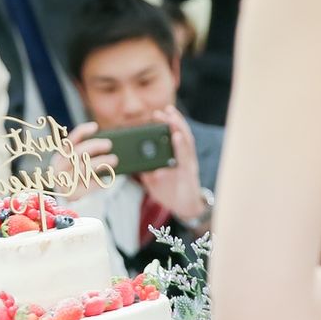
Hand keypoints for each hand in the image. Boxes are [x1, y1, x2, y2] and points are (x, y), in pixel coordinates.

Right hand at [49, 122, 117, 201]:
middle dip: (95, 146)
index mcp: (59, 157)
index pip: (69, 140)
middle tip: (109, 144)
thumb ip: (84, 154)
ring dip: (102, 162)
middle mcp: (59, 168)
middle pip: (78, 152)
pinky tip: (105, 181)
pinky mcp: (72, 195)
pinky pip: (89, 185)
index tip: (95, 126)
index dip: (82, 131)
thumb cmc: (73, 177)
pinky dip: (99, 182)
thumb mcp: (73, 164)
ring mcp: (64, 182)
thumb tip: (105, 144)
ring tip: (114, 159)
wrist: (64, 200)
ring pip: (85, 168)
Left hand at [138, 106, 206, 222]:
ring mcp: (188, 163)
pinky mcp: (189, 171)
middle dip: (171, 121)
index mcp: (175, 157)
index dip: (166, 124)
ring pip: (185, 141)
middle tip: (160, 112)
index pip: (171, 136)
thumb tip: (131, 162)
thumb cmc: (170, 192)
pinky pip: (185, 156)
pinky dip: (181, 145)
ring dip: (178, 127)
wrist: (185, 208)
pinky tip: (176, 136)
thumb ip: (146, 170)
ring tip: (171, 117)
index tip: (157, 113)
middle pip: (179, 134)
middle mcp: (183, 157)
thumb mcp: (153, 180)